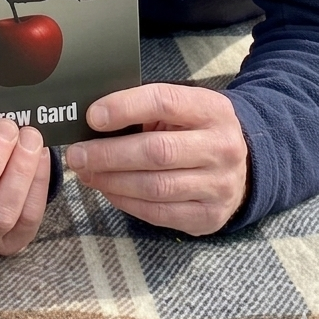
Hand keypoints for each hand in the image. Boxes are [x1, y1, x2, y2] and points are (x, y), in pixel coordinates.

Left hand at [65, 83, 248, 234]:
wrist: (242, 165)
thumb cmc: (194, 129)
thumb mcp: (181, 108)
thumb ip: (144, 108)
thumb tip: (91, 117)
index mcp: (211, 110)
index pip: (164, 102)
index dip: (124, 108)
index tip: (92, 116)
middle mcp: (221, 148)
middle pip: (156, 151)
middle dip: (108, 154)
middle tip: (76, 154)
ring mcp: (219, 186)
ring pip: (155, 186)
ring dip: (111, 181)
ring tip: (85, 172)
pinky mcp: (209, 216)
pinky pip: (159, 213)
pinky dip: (125, 201)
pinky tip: (107, 189)